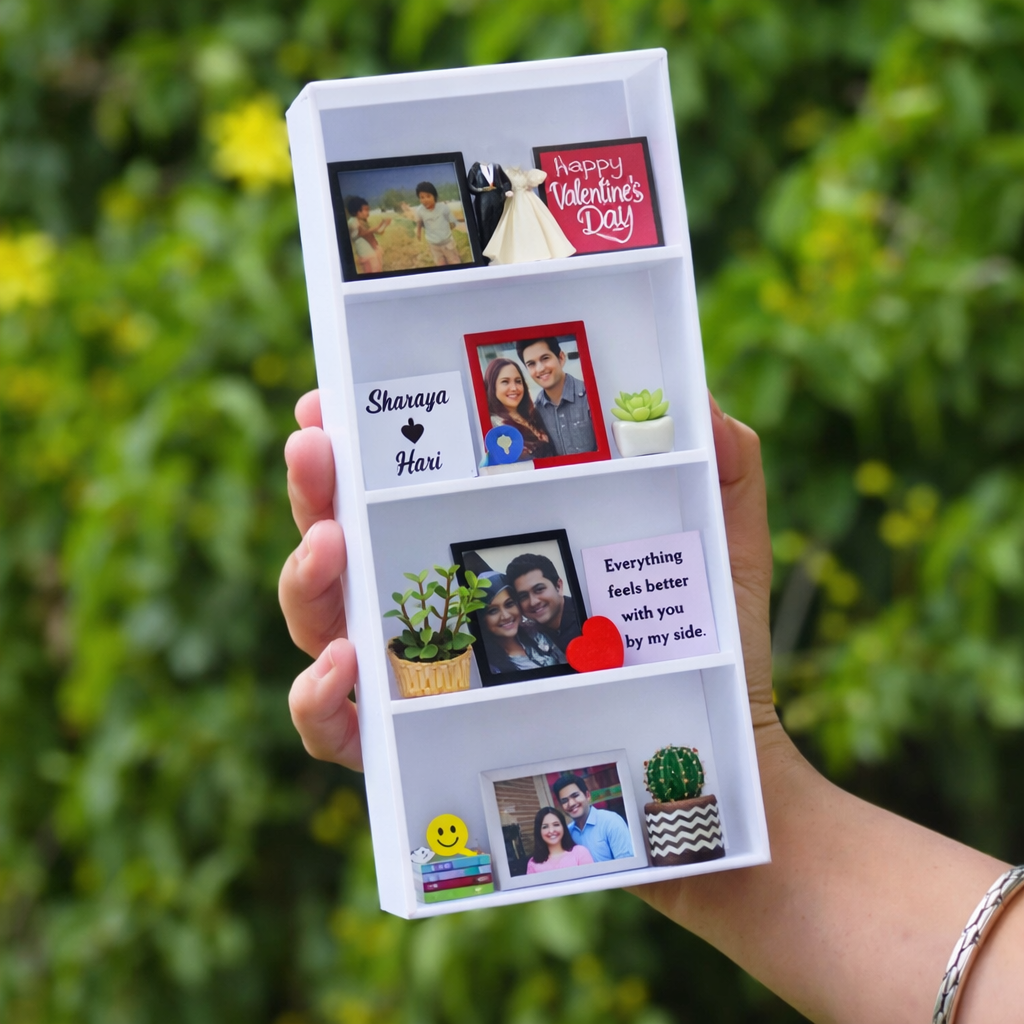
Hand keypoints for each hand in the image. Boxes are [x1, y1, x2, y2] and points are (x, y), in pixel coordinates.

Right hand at [279, 390, 779, 772]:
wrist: (709, 775)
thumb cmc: (704, 659)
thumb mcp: (719, 558)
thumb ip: (724, 480)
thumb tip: (707, 405)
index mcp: (480, 548)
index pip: (396, 487)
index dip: (351, 442)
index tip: (329, 402)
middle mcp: (435, 607)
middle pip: (340, 541)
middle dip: (314, 490)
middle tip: (316, 449)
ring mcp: (417, 678)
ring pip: (322, 623)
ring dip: (306, 580)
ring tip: (330, 545)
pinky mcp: (414, 750)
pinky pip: (338, 729)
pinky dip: (319, 696)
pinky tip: (348, 660)